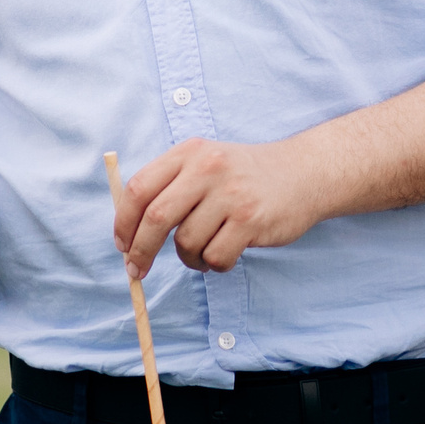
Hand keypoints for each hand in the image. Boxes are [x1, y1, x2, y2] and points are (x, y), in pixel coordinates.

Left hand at [114, 138, 322, 275]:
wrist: (303, 173)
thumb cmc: (244, 176)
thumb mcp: (206, 162)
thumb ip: (168, 186)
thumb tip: (127, 231)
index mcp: (189, 152)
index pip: (139, 188)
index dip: (123, 222)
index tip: (121, 245)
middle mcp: (207, 168)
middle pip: (155, 218)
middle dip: (140, 251)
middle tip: (136, 271)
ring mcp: (230, 194)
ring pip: (186, 243)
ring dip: (189, 258)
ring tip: (203, 251)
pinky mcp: (251, 220)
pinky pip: (215, 258)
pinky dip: (213, 265)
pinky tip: (225, 253)